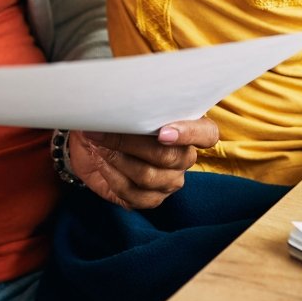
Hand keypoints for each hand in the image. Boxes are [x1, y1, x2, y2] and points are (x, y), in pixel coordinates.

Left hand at [66, 117, 220, 210]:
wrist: (95, 139)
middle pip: (169, 156)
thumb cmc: (118, 116)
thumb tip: (126, 103)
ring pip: (149, 177)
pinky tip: (102, 163)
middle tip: (105, 130)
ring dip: (118, 159)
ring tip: (99, 144)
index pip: (207, 134)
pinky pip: (134, 195)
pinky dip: (113, 178)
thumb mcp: (128, 103)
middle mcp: (184, 157)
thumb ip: (137, 102)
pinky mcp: (150, 198)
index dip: (189, 134)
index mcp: (190, 128)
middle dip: (132, 143)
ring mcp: (169, 180)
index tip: (162, 132)